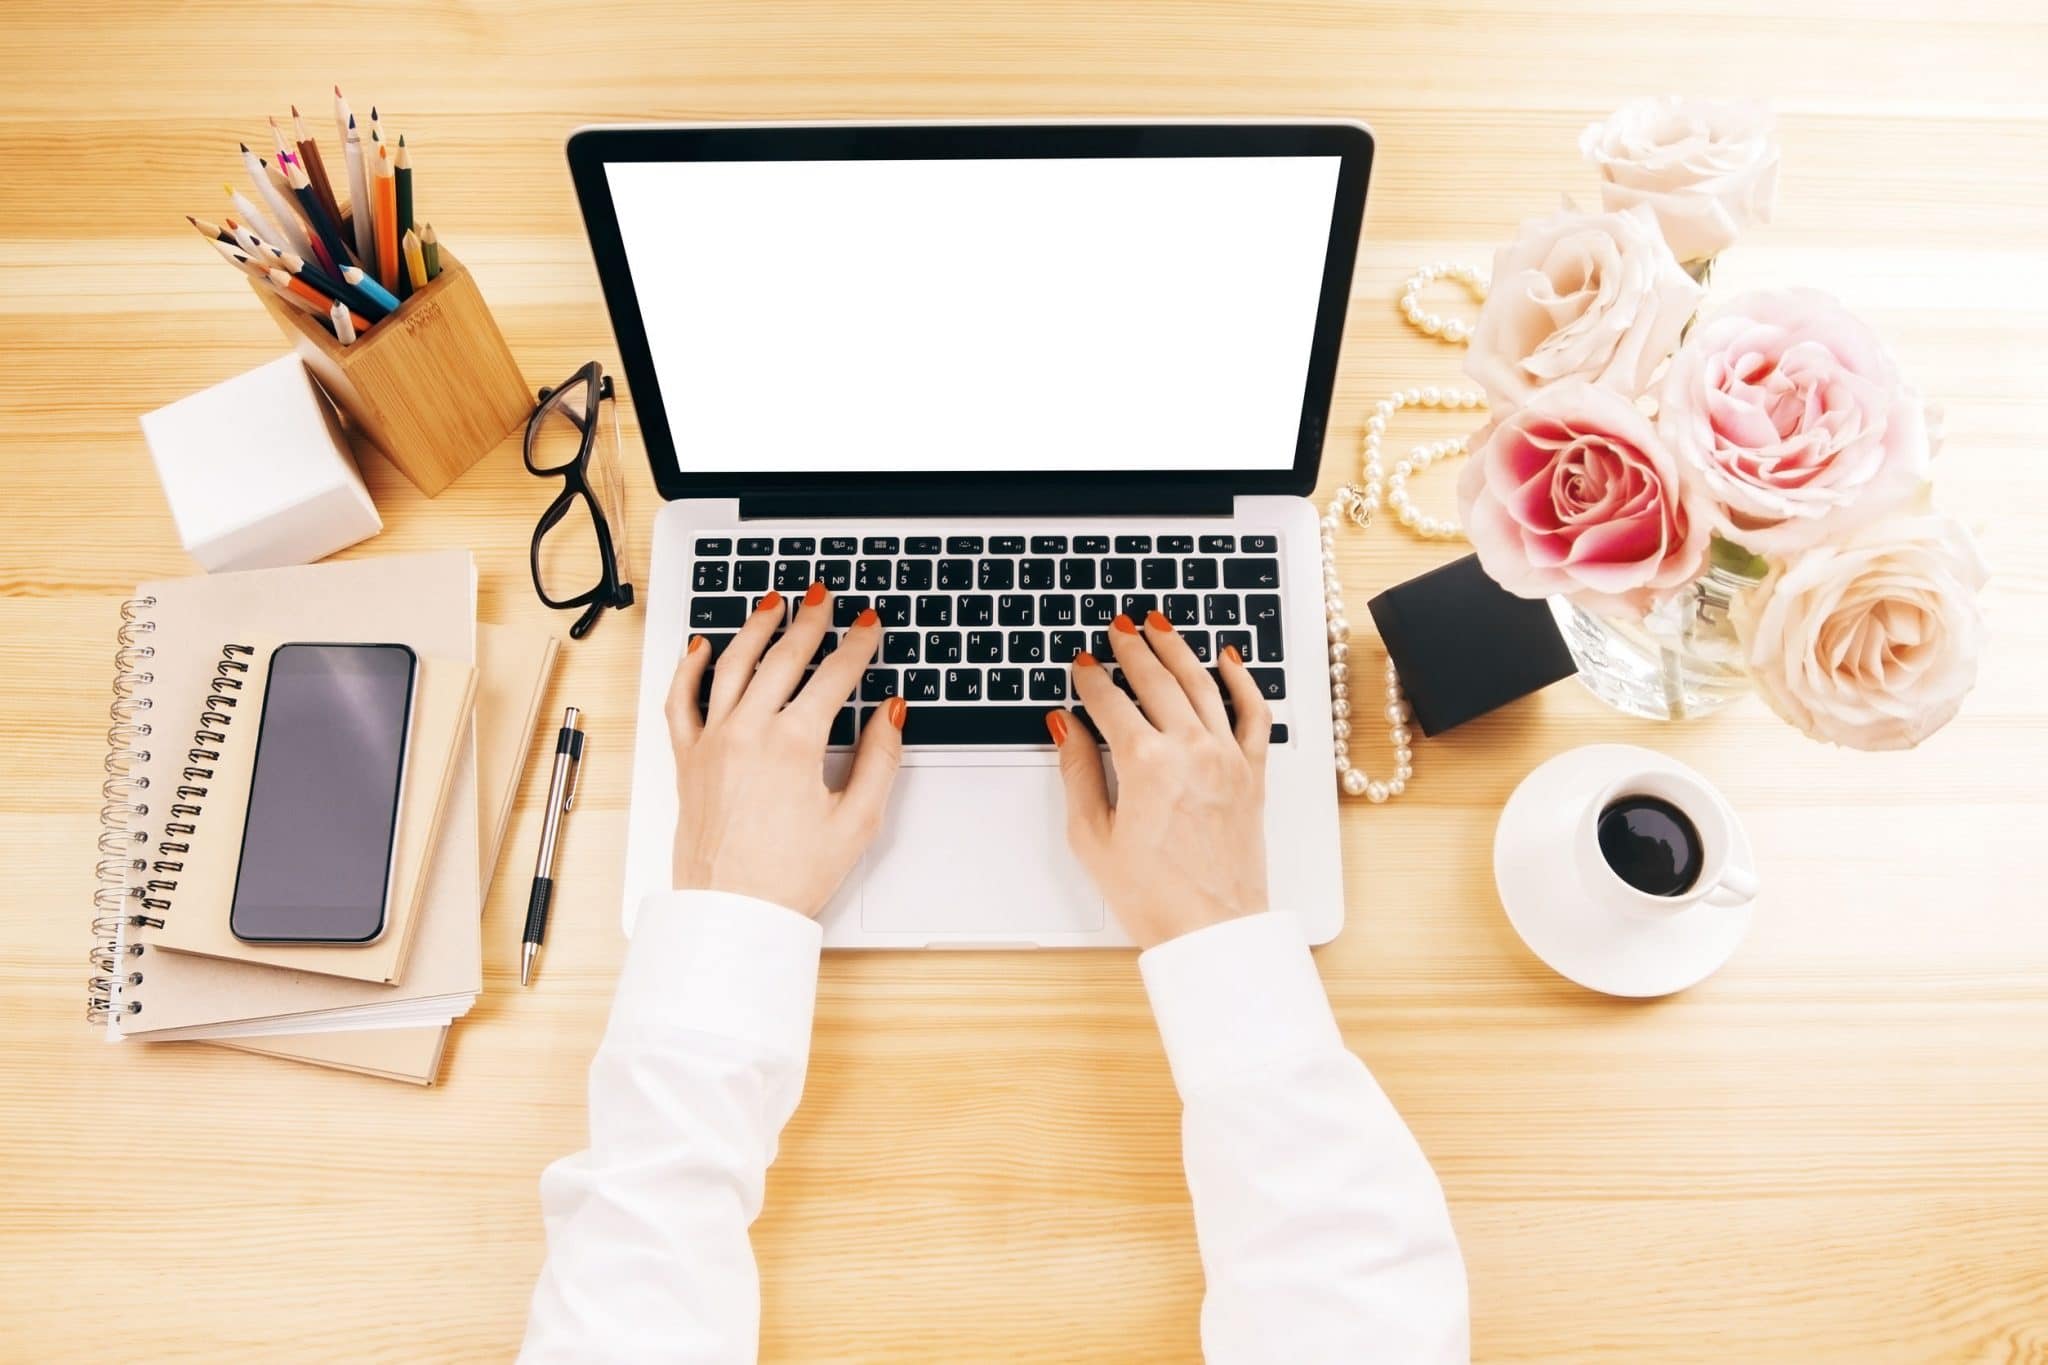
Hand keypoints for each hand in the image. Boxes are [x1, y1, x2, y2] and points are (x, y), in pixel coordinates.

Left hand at [664, 583, 904, 916]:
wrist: (733, 911)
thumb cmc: (790, 876)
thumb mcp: (857, 821)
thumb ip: (880, 759)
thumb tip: (892, 713)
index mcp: (794, 744)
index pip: (835, 676)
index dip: (858, 645)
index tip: (869, 625)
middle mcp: (748, 732)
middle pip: (784, 658)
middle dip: (809, 622)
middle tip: (824, 598)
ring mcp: (712, 741)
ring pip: (733, 665)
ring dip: (755, 627)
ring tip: (772, 602)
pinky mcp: (688, 759)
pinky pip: (682, 700)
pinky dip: (691, 667)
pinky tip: (703, 646)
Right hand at [1046, 612, 1271, 948]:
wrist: (1211, 929)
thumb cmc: (1153, 895)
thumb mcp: (1093, 835)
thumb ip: (1077, 772)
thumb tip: (1064, 728)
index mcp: (1145, 763)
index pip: (1109, 702)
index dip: (1090, 679)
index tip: (1081, 666)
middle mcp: (1190, 749)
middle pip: (1156, 680)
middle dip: (1132, 648)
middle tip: (1118, 628)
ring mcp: (1226, 757)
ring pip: (1201, 683)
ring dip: (1177, 649)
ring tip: (1160, 626)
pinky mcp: (1252, 772)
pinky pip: (1252, 712)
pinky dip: (1241, 680)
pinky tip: (1228, 659)